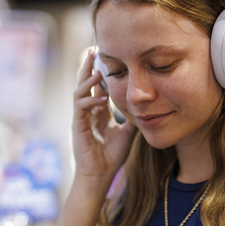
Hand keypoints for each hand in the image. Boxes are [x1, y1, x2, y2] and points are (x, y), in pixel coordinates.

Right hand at [72, 50, 135, 180]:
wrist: (100, 175)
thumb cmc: (111, 156)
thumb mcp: (128, 132)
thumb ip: (133, 118)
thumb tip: (147, 106)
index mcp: (98, 112)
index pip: (97, 87)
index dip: (100, 72)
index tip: (106, 56)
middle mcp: (87, 112)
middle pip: (85, 83)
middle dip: (88, 67)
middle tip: (93, 50)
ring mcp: (81, 118)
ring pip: (79, 92)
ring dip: (87, 80)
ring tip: (96, 69)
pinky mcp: (78, 126)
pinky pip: (80, 108)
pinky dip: (90, 101)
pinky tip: (102, 98)